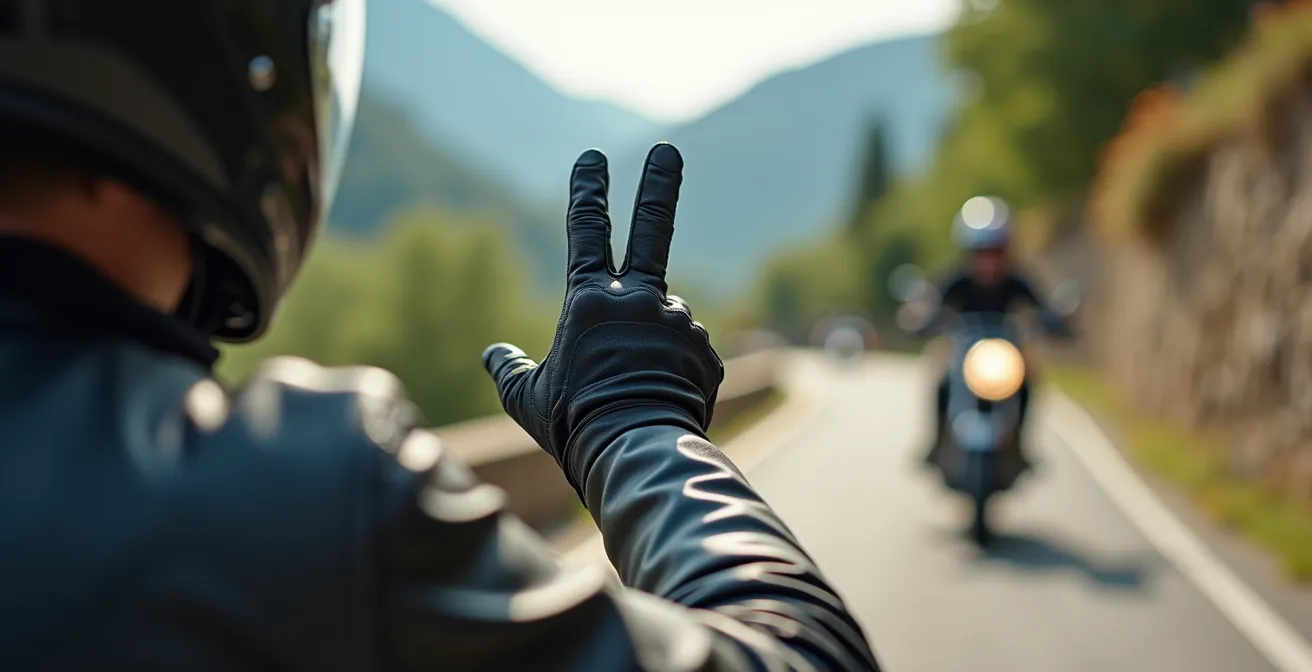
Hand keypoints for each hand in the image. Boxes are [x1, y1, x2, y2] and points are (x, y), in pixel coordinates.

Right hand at [482, 144, 722, 495]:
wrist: (637, 452)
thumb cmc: (574, 424)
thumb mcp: (527, 399)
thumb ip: (510, 370)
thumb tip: (493, 354)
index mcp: (590, 300)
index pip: (586, 230)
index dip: (588, 191)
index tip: (592, 157)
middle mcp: (639, 299)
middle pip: (653, 229)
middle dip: (659, 185)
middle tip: (669, 150)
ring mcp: (676, 321)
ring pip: (662, 321)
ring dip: (650, 345)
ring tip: (635, 394)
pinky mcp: (705, 350)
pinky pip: (686, 354)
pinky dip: (673, 371)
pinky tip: (659, 402)